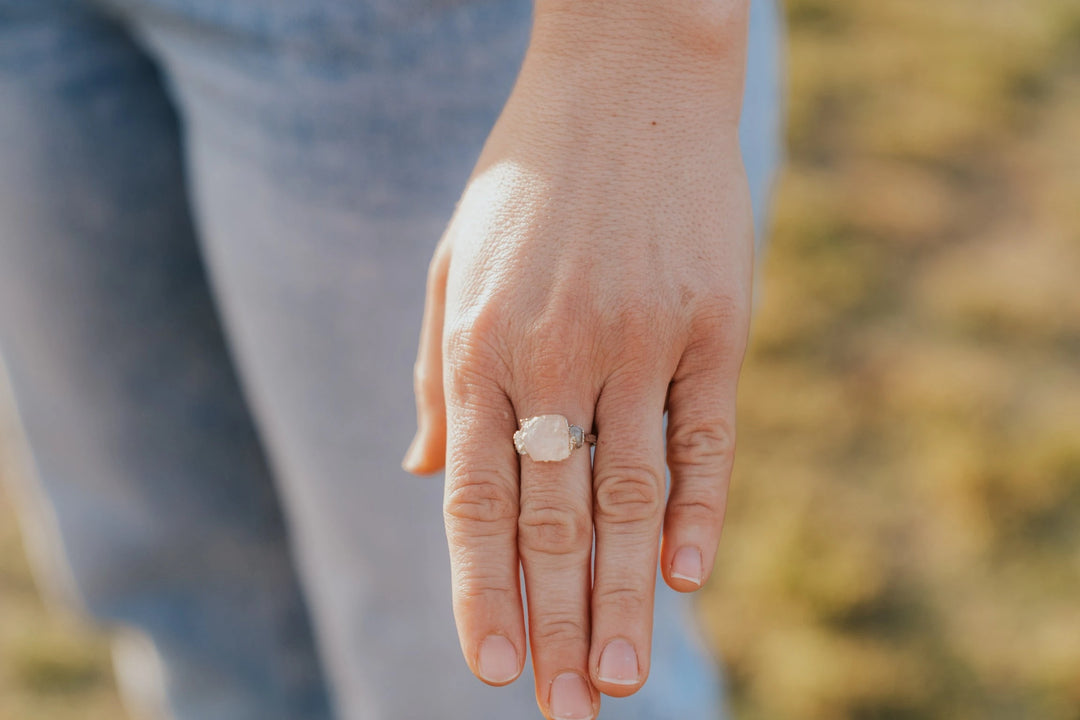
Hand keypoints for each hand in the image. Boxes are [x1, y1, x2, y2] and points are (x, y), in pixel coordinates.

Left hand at [404, 3, 752, 717]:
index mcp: (481, 344)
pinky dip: (698, 508)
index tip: (493, 670)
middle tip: (567, 711)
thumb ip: (437, 374)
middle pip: (555, 518)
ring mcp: (641, 336)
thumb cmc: (526, 179)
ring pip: (630, 494)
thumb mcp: (452, 263)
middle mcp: (556, 350)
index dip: (482, 593)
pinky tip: (687, 577)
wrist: (627, 73)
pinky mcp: (714, 319)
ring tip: (620, 679)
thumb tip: (424, 476)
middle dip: (558, 625)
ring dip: (625, 596)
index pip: (476, 499)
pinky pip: (705, 433)